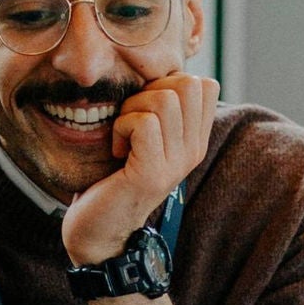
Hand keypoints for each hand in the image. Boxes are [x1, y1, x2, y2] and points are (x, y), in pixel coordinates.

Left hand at [61, 74, 219, 265]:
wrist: (99, 232)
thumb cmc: (112, 179)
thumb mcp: (144, 139)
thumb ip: (160, 111)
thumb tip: (160, 73)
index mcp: (194, 140)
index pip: (204, 84)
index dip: (168, 83)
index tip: (146, 111)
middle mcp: (193, 151)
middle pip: (188, 84)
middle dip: (150, 91)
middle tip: (132, 122)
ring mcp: (176, 164)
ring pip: (163, 99)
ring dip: (132, 110)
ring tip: (123, 138)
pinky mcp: (152, 174)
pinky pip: (143, 123)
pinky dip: (121, 128)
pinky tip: (116, 152)